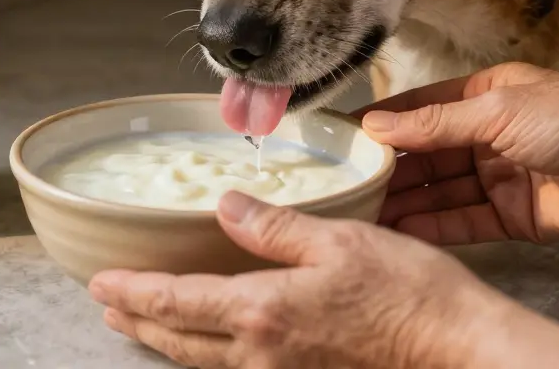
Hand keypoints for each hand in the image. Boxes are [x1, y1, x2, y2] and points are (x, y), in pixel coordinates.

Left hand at [89, 192, 509, 368]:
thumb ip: (274, 227)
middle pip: (178, 341)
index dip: (132, 292)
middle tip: (107, 308)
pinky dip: (207, 358)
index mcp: (262, 311)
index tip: (99, 283)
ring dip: (167, 343)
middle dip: (138, 323)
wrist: (459, 351)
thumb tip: (224, 206)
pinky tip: (211, 348)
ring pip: (204, 363)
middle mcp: (262, 354)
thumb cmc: (409, 294)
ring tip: (143, 327)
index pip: (175, 301)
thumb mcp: (339, 240)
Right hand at [360, 62, 558, 243]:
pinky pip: (463, 222)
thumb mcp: (498, 111)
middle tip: (343, 181)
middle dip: (388, 168)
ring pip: (440, 191)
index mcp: (485, 97)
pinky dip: (432, 226)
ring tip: (360, 210)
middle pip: (426, 154)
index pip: (421, 109)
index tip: (341, 137)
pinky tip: (400, 230)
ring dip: (404, 200)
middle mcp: (488, 136)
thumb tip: (377, 126)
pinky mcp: (512, 216)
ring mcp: (499, 177)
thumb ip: (435, 124)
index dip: (384, 123)